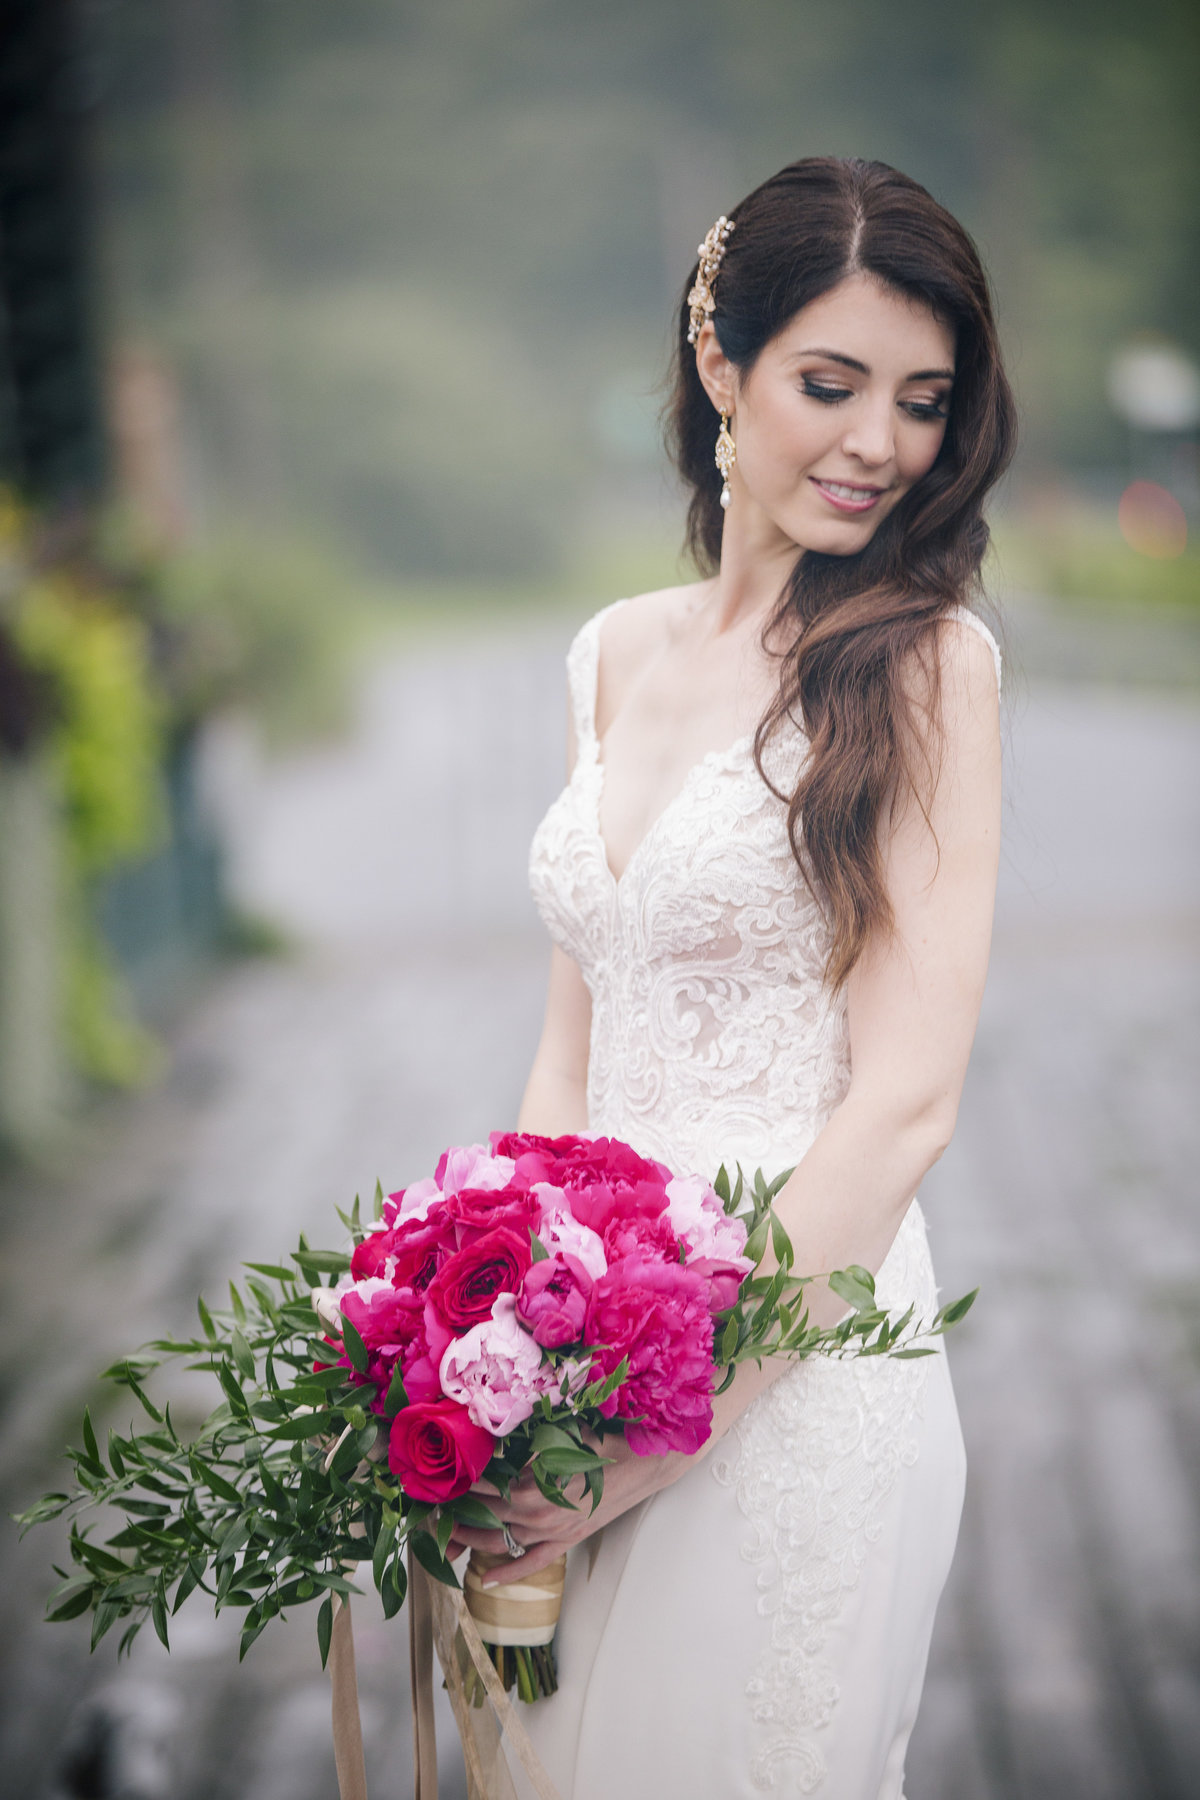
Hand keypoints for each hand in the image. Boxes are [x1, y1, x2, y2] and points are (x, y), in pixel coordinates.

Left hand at [444, 1431, 681, 1585]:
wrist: (645, 1463)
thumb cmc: (603, 1442)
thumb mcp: (560, 1436)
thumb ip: (527, 1444)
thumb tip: (497, 1435)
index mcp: (534, 1487)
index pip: (485, 1489)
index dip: (461, 1486)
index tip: (439, 1482)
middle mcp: (538, 1516)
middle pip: (487, 1518)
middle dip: (457, 1516)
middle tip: (430, 1514)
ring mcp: (553, 1533)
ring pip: (503, 1542)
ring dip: (472, 1541)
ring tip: (447, 1539)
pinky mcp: (567, 1542)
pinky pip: (531, 1563)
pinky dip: (508, 1571)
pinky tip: (487, 1579)